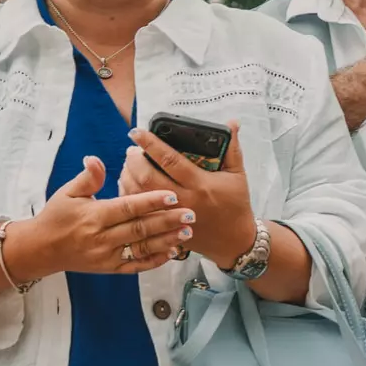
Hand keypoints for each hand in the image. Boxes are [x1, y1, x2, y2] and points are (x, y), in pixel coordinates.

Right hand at [9, 156, 193, 277]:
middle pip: (140, 229)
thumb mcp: (67, 192)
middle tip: (190, 213)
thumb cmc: (56, 216)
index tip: (171, 195)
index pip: (127, 207)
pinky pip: (136, 266)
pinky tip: (172, 253)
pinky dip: (154, 261)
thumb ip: (87, 177)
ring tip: (187, 231)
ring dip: (166, 240)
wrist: (41, 249)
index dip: (150, 201)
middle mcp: (102, 238)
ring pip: (142, 248)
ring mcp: (107, 256)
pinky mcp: (110, 268)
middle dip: (167, 221)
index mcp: (93, 216)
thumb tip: (95, 158)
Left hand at [122, 121, 259, 268]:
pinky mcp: (165, 228)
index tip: (136, 132)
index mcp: (200, 184)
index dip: (150, 143)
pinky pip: (140, 212)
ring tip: (128, 165)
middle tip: (131, 150)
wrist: (234, 242)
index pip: (170, 160)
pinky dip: (130, 196)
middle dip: (133, 161)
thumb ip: (232, 148)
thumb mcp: (238, 175)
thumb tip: (232, 123)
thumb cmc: (236, 205)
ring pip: (139, 195)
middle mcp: (183, 200)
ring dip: (128, 177)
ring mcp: (171, 216)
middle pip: (147, 178)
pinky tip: (130, 184)